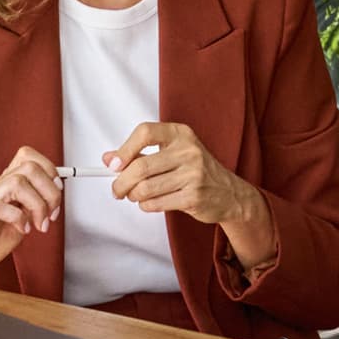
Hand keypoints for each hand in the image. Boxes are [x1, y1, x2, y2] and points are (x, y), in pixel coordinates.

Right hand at [0, 147, 59, 281]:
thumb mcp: (20, 221)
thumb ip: (33, 207)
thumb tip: (53, 198)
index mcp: (7, 185)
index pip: (28, 156)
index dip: (49, 170)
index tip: (56, 194)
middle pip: (30, 166)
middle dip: (50, 191)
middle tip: (51, 213)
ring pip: (19, 181)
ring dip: (38, 205)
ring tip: (39, 224)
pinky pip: (2, 206)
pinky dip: (19, 219)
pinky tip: (22, 230)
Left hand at [108, 123, 280, 273]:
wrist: (229, 193)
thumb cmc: (195, 171)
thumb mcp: (171, 154)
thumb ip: (139, 154)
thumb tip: (108, 159)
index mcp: (181, 134)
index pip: (145, 132)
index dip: (124, 149)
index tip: (114, 165)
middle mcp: (188, 151)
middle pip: (141, 166)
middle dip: (121, 182)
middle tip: (117, 190)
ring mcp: (193, 174)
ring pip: (145, 188)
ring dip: (133, 196)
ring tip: (135, 196)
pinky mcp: (194, 197)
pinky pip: (156, 204)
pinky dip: (146, 206)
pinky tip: (151, 203)